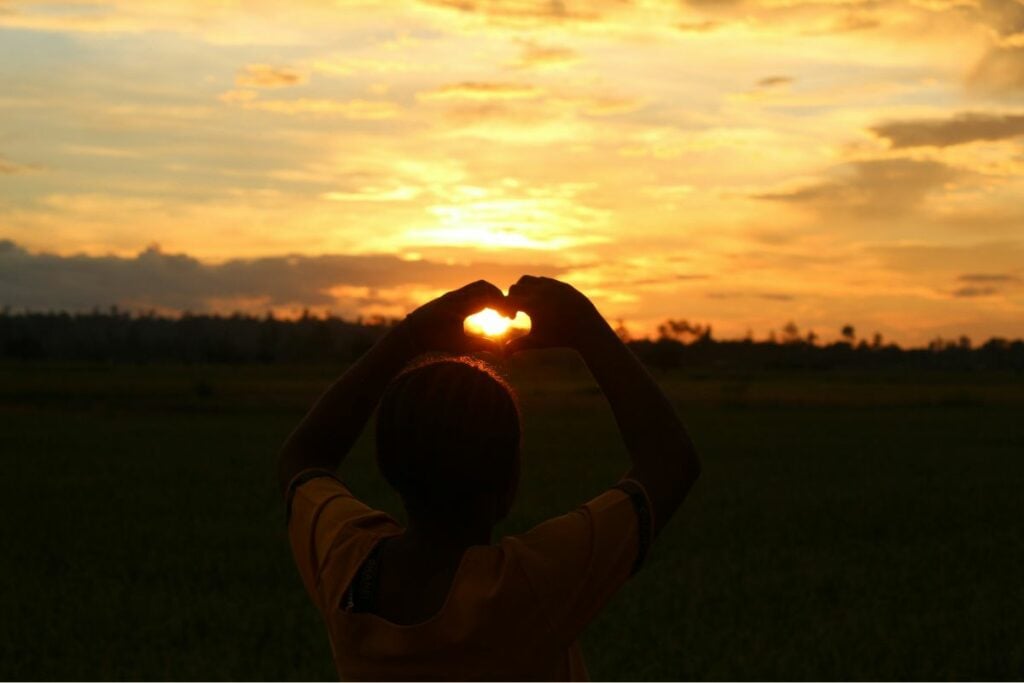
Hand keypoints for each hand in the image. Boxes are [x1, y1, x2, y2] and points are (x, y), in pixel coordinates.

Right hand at [397, 280, 511, 355]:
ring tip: (504, 311)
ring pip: (481, 285)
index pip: (487, 297)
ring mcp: (455, 296)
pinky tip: (492, 310)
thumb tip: (501, 350)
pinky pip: (470, 291)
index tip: (510, 317)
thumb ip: (482, 344)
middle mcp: (461, 297)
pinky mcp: (449, 298)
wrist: (415, 337)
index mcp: (465, 306)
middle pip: (487, 287)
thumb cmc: (437, 341)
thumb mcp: (464, 344)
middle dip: (502, 297)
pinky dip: (485, 296)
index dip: (502, 304)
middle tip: (511, 314)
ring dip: (496, 295)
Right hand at [504, 276, 607, 353]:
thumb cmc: (560, 339)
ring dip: (524, 290)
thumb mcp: (537, 342)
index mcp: (532, 303)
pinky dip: (538, 288)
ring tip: (528, 306)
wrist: (588, 331)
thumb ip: (518, 346)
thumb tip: (502, 354)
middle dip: (513, 298)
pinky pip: (544, 281)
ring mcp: (553, 285)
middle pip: (516, 287)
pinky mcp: (562, 285)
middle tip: (516, 313)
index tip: (510, 319)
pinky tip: (542, 303)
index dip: (504, 308)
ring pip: (529, 280)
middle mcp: (541, 290)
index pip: (507, 299)